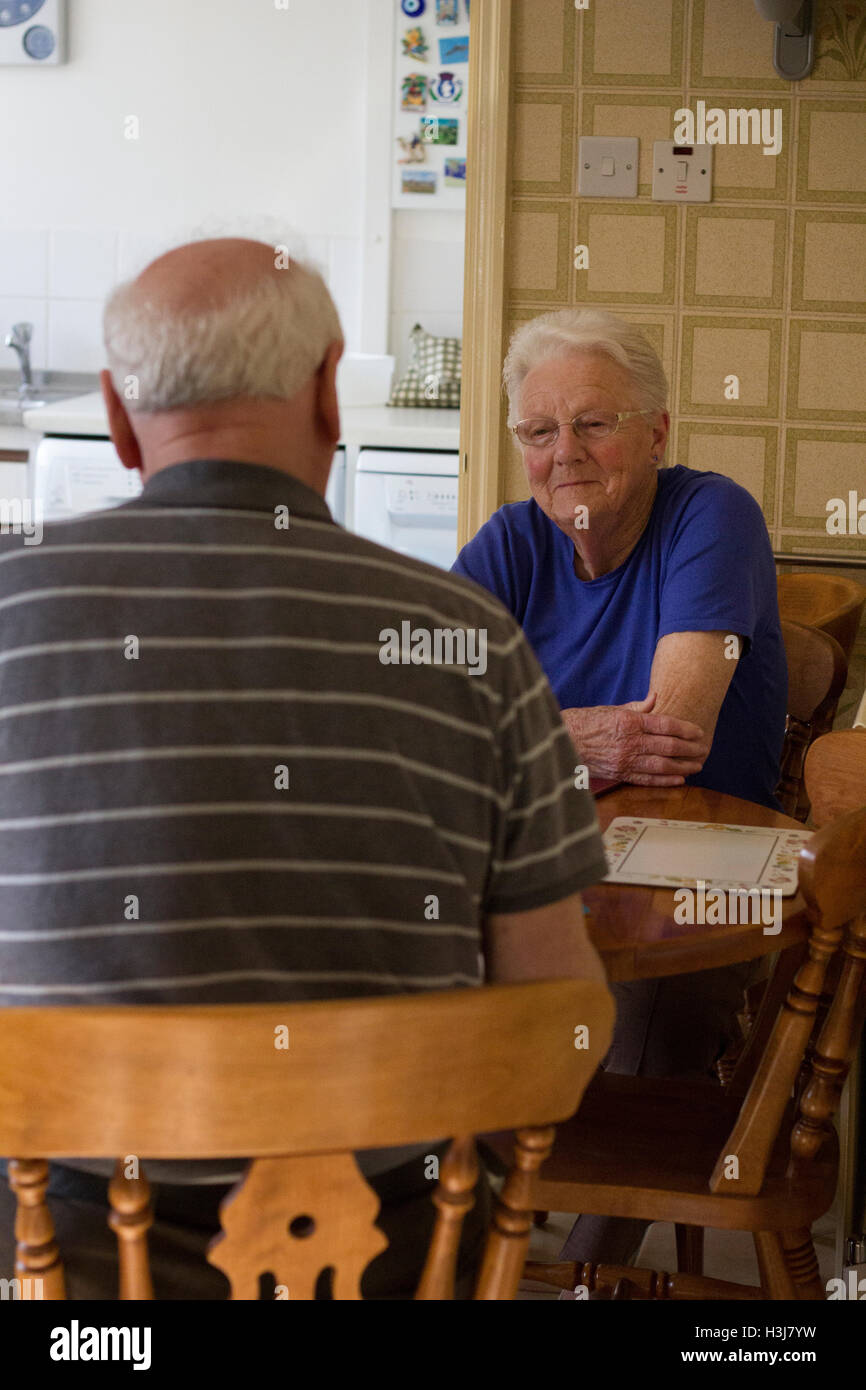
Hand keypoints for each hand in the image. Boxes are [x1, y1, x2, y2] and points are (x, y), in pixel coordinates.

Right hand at [562, 692, 709, 786]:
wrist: (561, 741)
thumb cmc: (586, 722)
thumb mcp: (610, 709)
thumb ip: (636, 707)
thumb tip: (656, 698)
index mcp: (628, 721)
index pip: (665, 724)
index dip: (685, 728)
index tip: (699, 731)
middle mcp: (629, 741)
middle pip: (668, 746)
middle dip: (690, 748)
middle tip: (704, 749)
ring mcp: (624, 760)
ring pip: (661, 765)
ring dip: (683, 766)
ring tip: (697, 765)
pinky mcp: (619, 773)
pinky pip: (647, 779)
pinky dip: (665, 780)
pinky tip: (679, 779)